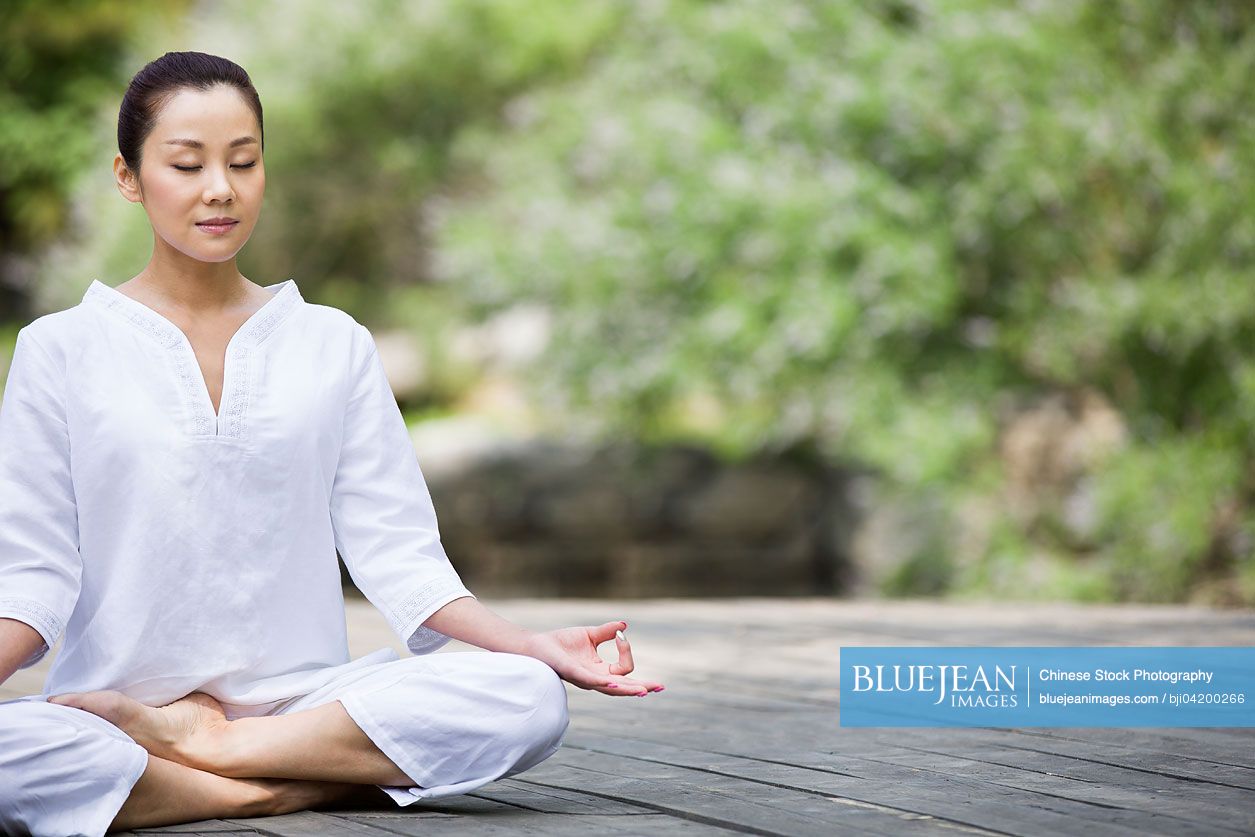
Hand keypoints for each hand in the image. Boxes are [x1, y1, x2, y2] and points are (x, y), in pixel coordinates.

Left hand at [522, 620, 664, 696]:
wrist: (537, 646)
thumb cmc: (561, 643)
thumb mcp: (589, 635)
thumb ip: (606, 631)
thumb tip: (624, 626)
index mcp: (600, 670)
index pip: (624, 669)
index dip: (627, 651)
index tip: (619, 634)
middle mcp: (595, 678)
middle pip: (624, 686)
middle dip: (642, 687)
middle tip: (659, 687)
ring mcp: (585, 678)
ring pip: (611, 687)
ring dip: (628, 689)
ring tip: (643, 691)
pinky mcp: (572, 673)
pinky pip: (590, 680)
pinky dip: (603, 682)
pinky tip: (614, 684)